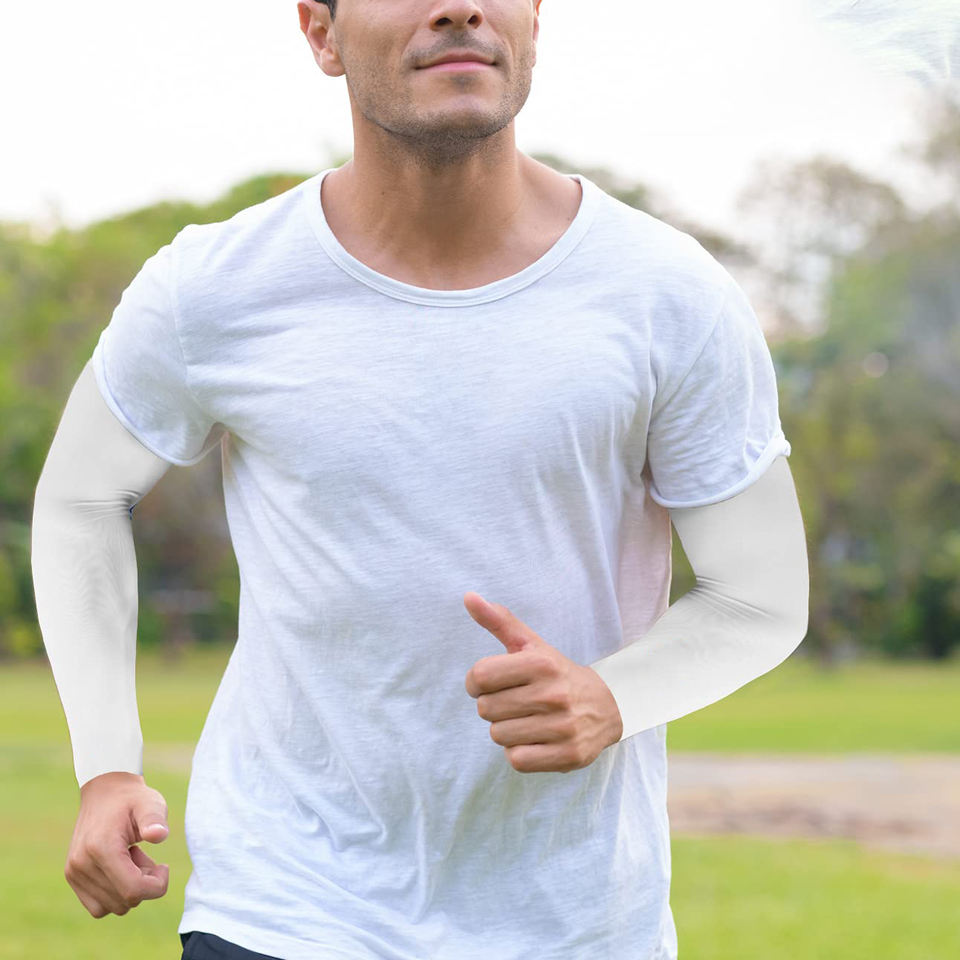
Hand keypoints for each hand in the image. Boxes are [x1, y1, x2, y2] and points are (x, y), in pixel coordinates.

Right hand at [66, 771, 169, 917]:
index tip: (162, 866)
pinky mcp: (72, 877)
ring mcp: (73, 873)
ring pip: (112, 908)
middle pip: (125, 901)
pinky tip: (121, 868)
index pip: (133, 890)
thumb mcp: (150, 803)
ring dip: (129, 889)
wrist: (105, 792)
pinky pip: (98, 907)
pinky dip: (115, 894)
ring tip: (131, 860)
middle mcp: (81, 864)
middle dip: (143, 883)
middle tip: (143, 856)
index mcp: (101, 848)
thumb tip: (159, 834)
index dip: (157, 885)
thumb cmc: (133, 799)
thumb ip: (155, 819)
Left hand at [463, 592, 623, 772]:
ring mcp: (562, 727)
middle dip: (494, 706)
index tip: (492, 682)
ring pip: (498, 735)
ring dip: (506, 730)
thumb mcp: (531, 644)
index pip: (479, 675)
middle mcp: (553, 694)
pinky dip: (520, 752)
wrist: (608, 705)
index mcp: (541, 663)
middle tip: (516, 701)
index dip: (476, 682)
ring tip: (528, 720)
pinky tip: (536, 739)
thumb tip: (468, 596)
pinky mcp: (568, 755)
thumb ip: (499, 621)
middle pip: (485, 709)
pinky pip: (517, 759)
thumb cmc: (556, 673)